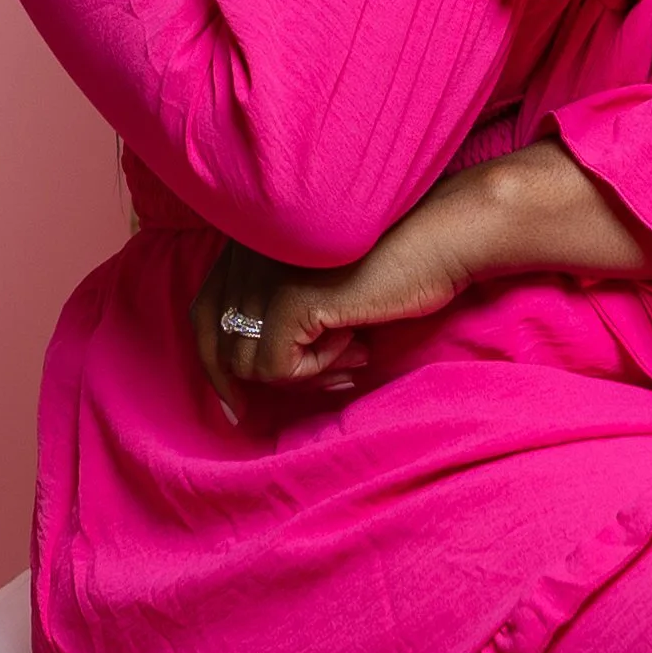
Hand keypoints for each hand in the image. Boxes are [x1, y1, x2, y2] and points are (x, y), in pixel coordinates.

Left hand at [191, 145, 651, 408]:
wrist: (447, 234)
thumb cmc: (399, 261)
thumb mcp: (329, 286)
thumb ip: (287, 312)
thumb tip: (252, 378)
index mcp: (253, 238)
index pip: (204, 310)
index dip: (214, 361)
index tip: (235, 404)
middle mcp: (249, 249)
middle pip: (211, 336)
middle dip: (235, 386)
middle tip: (251, 418)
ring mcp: (267, 272)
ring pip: (246, 361)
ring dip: (300, 372)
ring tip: (350, 356)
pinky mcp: (292, 299)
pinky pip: (277, 368)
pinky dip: (317, 369)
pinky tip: (357, 345)